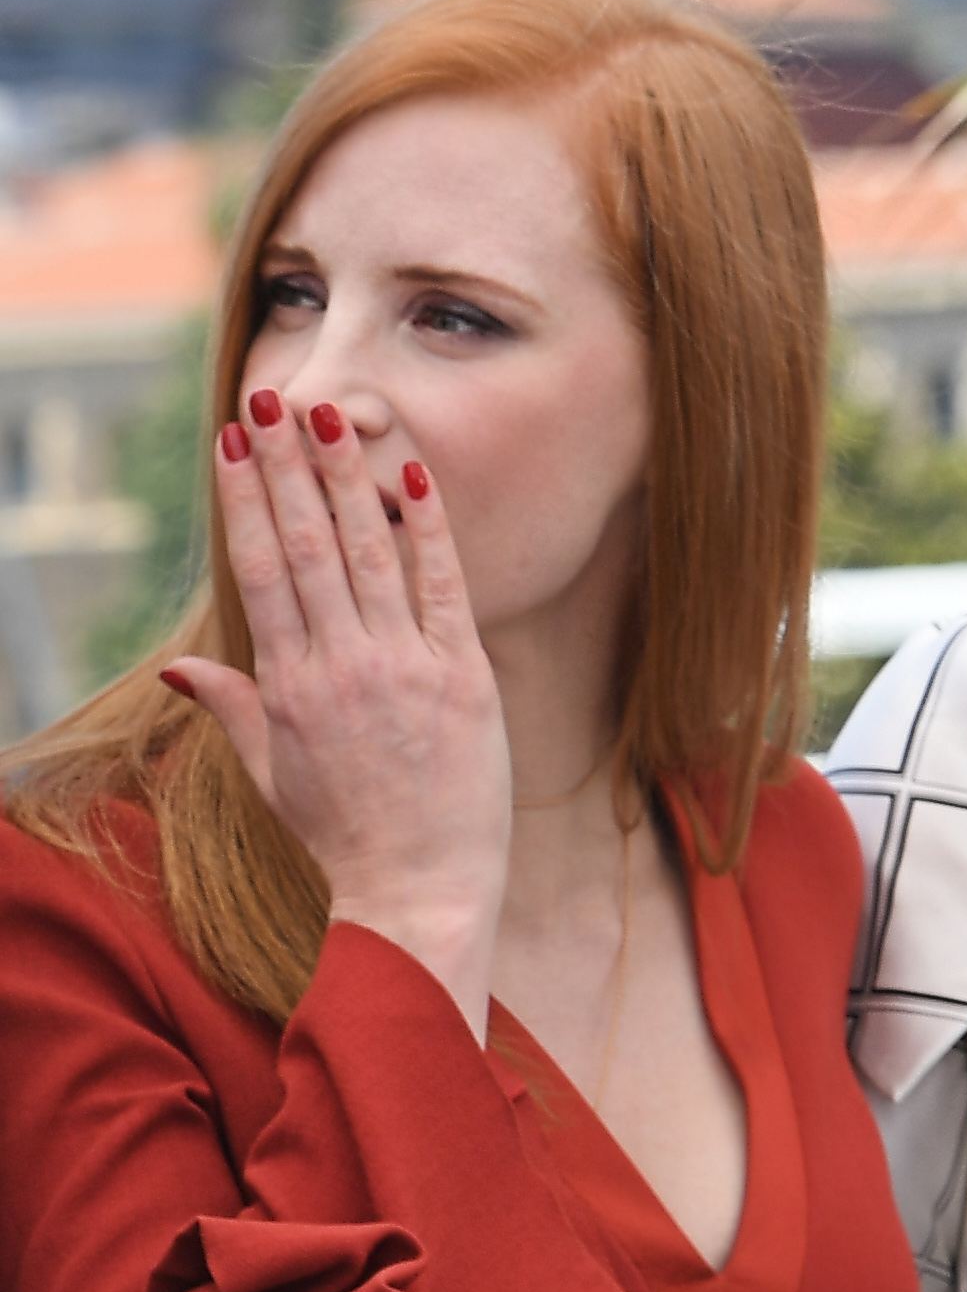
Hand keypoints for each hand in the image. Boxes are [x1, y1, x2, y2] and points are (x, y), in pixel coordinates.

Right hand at [161, 390, 510, 1033]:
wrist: (417, 891)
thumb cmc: (344, 838)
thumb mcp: (272, 774)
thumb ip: (232, 710)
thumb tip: (178, 671)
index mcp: (288, 685)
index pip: (260, 569)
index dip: (246, 499)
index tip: (234, 442)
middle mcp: (340, 665)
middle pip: (306, 545)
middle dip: (289, 467)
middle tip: (273, 400)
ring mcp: (404, 667)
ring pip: (369, 552)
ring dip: (349, 479)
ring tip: (334, 416)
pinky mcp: (464, 677)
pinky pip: (445, 587)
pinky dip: (430, 530)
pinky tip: (414, 476)